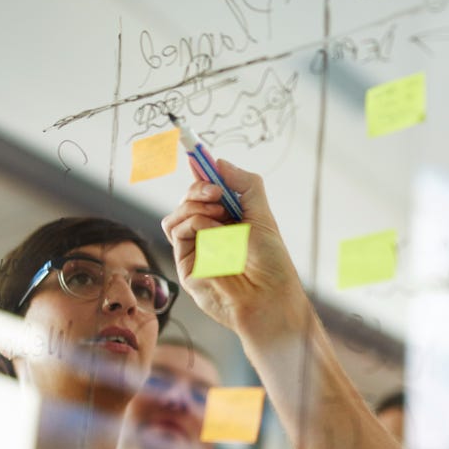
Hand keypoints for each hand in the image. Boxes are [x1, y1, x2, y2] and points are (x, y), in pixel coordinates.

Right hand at [161, 161, 307, 339]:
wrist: (269, 296)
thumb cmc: (271, 262)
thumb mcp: (263, 215)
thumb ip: (244, 184)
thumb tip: (218, 162)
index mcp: (230, 219)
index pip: (208, 190)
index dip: (202, 171)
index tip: (196, 152)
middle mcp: (211, 232)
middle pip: (188, 198)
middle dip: (199, 187)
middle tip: (218, 193)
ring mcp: (197, 248)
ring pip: (176, 213)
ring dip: (195, 206)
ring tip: (220, 215)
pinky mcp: (186, 263)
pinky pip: (177, 230)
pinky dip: (195, 223)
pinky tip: (214, 233)